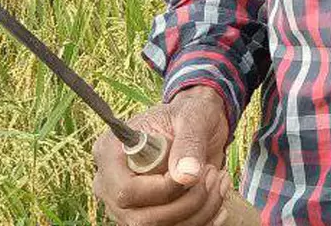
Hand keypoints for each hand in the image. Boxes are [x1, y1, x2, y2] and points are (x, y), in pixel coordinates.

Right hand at [92, 85, 232, 225]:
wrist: (198, 125)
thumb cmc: (190, 115)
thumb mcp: (192, 118)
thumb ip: (188, 143)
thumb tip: (187, 176)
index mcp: (110, 153)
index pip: (127, 191)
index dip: (165, 189)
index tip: (197, 170)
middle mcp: (111, 185)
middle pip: (141, 219)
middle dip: (188, 203)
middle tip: (214, 174)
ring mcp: (126, 206)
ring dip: (200, 212)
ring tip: (220, 180)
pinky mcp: (147, 216)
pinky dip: (202, 221)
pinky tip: (219, 201)